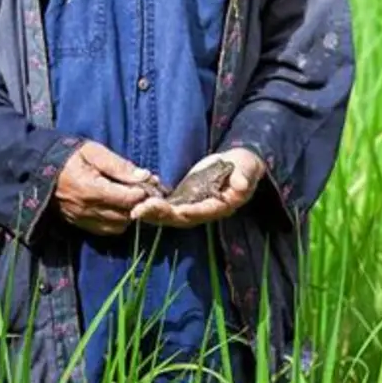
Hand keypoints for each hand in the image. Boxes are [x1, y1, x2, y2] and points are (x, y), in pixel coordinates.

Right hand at [53, 140, 157, 235]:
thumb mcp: (94, 151)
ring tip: (129, 198)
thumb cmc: (69, 156)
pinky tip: (116, 207)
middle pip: (126, 215)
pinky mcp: (80, 225)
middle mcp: (87, 210)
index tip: (147, 182)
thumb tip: (145, 176)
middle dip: (139, 204)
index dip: (143, 191)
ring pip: (119, 226)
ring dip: (129, 214)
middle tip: (142, 190)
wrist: (40, 169)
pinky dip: (116, 222)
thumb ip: (119, 165)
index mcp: (91, 189)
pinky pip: (106, 231)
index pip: (128, 199)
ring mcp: (83, 220)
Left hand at [129, 148, 266, 228]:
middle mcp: (203, 211)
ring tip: (134, 210)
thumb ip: (244, 177)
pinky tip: (137, 202)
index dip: (187, 212)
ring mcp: (191, 207)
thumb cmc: (244, 166)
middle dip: (160, 215)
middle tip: (140, 210)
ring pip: (169, 215)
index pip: (201, 211)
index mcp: (220, 206)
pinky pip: (166, 207)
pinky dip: (152, 206)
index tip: (172, 210)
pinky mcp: (183, 199)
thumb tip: (241, 185)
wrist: (238, 165)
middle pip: (179, 217)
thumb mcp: (247, 168)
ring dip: (151, 213)